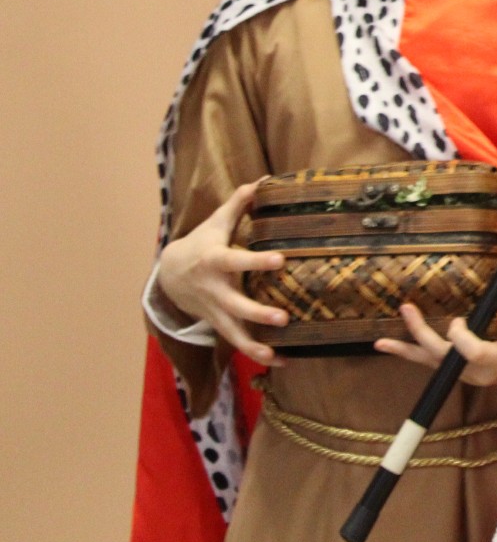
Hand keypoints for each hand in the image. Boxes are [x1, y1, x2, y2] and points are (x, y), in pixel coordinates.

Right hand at [155, 181, 289, 366]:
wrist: (168, 274)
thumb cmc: (201, 244)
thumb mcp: (215, 223)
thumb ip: (239, 203)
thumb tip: (263, 180)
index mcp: (215, 261)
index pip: (236, 260)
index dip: (257, 261)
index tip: (281, 260)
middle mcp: (214, 289)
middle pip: (235, 305)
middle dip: (257, 314)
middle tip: (283, 318)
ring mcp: (214, 310)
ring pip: (233, 332)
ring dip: (255, 346)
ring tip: (278, 355)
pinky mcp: (218, 324)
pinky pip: (236, 343)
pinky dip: (256, 354)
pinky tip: (280, 361)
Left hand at [374, 303, 496, 387]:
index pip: (470, 352)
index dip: (460, 336)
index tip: (459, 318)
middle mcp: (476, 373)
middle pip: (443, 357)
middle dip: (422, 334)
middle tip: (407, 309)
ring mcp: (466, 375)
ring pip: (433, 363)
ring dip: (407, 349)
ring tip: (380, 343)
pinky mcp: (460, 371)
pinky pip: (433, 363)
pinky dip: (412, 354)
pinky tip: (391, 347)